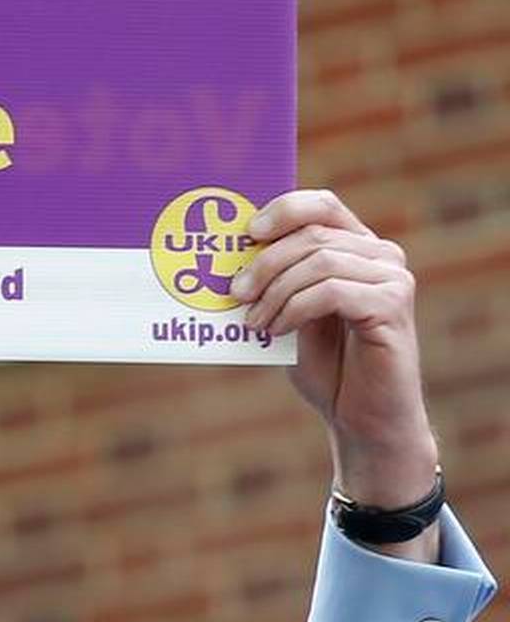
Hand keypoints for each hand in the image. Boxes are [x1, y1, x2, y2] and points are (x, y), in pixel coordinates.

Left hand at [237, 190, 439, 537]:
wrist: (361, 416)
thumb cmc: (324, 364)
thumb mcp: (289, 313)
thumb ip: (274, 281)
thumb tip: (227, 255)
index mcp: (356, 247)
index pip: (321, 205)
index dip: (282, 210)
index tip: (246, 233)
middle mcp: (381, 255)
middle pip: (311, 236)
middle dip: (263, 263)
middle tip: (234, 293)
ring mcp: (392, 278)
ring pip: (319, 262)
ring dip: (275, 292)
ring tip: (254, 322)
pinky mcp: (393, 305)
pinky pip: (332, 291)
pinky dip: (295, 309)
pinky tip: (278, 330)